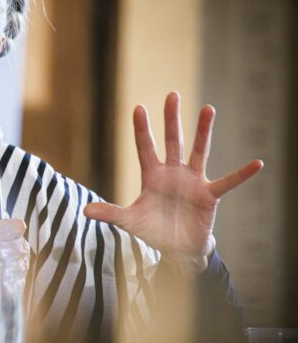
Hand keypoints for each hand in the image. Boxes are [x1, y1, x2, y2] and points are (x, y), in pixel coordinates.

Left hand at [83, 92, 262, 259]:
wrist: (176, 248)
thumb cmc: (153, 230)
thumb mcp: (129, 221)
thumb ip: (110, 213)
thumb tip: (85, 211)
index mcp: (152, 176)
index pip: (145, 147)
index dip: (142, 129)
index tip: (138, 108)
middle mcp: (173, 173)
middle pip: (172, 141)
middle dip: (171, 119)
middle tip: (172, 94)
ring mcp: (192, 181)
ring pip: (197, 151)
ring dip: (203, 131)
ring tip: (208, 109)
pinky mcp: (208, 195)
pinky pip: (227, 182)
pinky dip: (241, 174)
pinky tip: (257, 163)